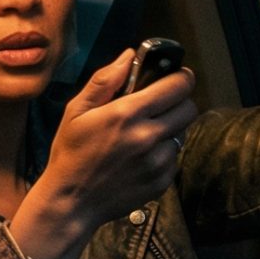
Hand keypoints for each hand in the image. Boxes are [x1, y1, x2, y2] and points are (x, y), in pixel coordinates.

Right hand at [9, 50, 198, 258]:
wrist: (71, 203)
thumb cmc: (70, 154)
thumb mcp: (76, 111)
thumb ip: (105, 80)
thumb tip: (129, 56)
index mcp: (126, 114)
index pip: (177, 85)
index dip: (180, 77)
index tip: (174, 77)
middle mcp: (147, 137)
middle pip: (188, 108)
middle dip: (177, 101)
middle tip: (159, 105)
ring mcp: (158, 161)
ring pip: (182, 133)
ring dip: (169, 129)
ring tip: (144, 135)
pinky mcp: (163, 181)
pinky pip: (175, 157)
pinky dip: (163, 153)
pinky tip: (140, 157)